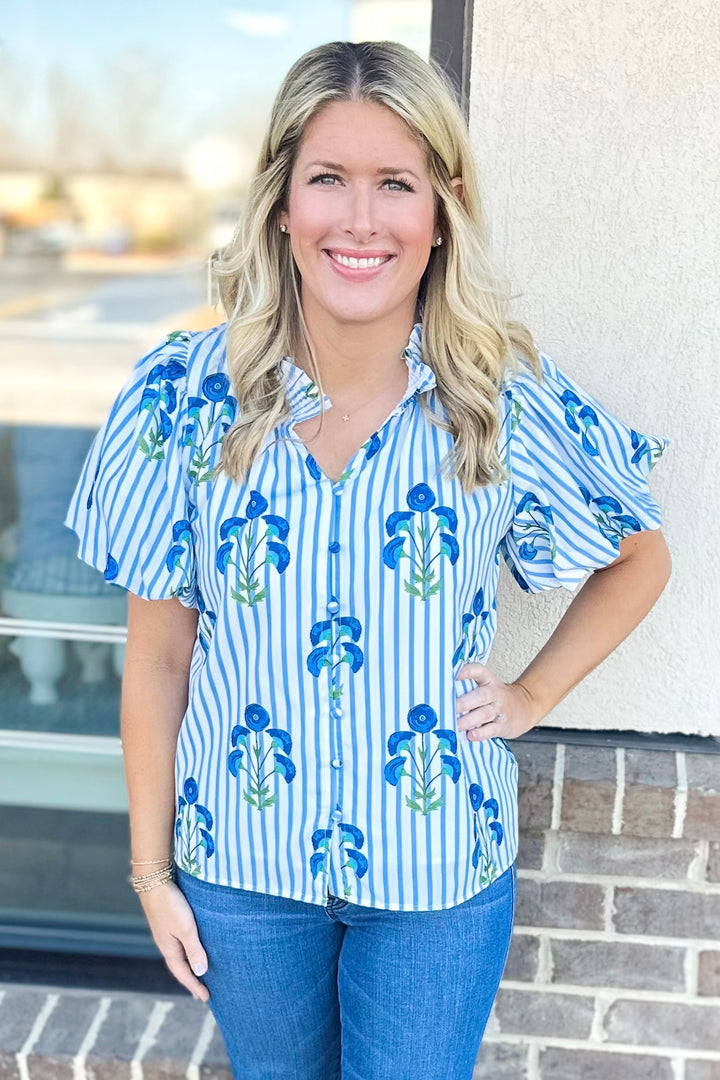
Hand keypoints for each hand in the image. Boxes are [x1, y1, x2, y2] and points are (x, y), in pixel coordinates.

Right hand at [139, 881, 209, 1001]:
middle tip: (202, 992)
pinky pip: (180, 944)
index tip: (206, 998)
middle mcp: (166, 944)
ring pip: (180, 955)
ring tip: (200, 973)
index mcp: (169, 950)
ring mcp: (166, 934)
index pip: (184, 974)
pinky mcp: (168, 923)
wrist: (154, 882)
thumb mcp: (186, 928)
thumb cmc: (171, 905)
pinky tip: (193, 948)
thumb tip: (201, 972)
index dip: (195, 986)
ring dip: (190, 965)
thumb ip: (194, 949)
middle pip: (180, 967)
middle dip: (191, 980)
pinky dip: (188, 952)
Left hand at [455, 662, 540, 741]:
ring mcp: (499, 710)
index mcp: (488, 680)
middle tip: (448, 708)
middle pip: (481, 696)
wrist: (525, 707)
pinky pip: (491, 730)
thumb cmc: (497, 697)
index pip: (478, 671)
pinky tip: (471, 735)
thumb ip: (468, 686)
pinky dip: (481, 733)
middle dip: (464, 702)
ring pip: (484, 714)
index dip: (466, 671)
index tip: (453, 675)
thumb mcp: (487, 685)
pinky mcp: (502, 726)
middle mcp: (494, 693)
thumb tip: (440, 693)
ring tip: (455, 725)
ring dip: (468, 720)